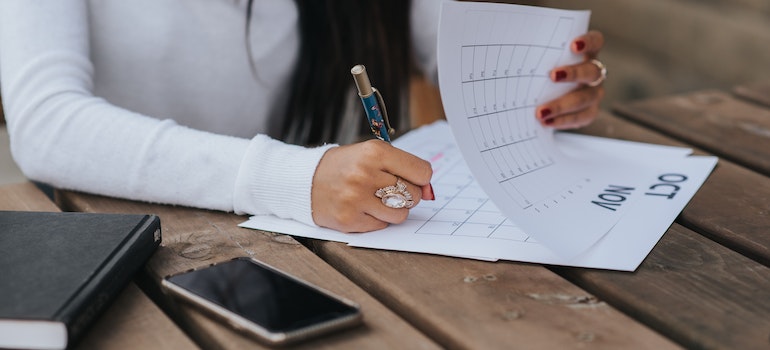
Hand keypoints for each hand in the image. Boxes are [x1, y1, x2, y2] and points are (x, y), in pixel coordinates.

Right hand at [311, 140, 433, 232]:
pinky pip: (382, 226)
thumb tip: (430, 192)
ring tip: (377, 200)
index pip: (422, 172)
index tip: (411, 178)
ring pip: (401, 214)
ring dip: (394, 210)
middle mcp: (365, 174)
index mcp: (374, 152)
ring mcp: (356, 199)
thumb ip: (402, 168)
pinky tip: (363, 208)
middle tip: (389, 189)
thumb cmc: (344, 166)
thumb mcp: (371, 155)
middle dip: (407, 194)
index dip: (421, 178)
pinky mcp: (349, 219)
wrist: (305, 181)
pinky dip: (377, 219)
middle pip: (413, 194)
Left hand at [537, 30, 605, 128]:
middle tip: (552, 76)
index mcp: (586, 53)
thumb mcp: (541, 59)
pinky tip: (547, 122)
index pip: (595, 42)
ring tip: (541, 111)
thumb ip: (536, 52)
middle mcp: (593, 72)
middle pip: (592, 71)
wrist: (545, 95)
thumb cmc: (543, 70)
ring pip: (585, 98)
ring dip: (562, 105)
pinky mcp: (588, 112)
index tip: (573, 45)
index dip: (588, 42)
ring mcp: (593, 93)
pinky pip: (580, 118)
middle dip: (573, 73)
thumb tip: (510, 46)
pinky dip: (563, 121)